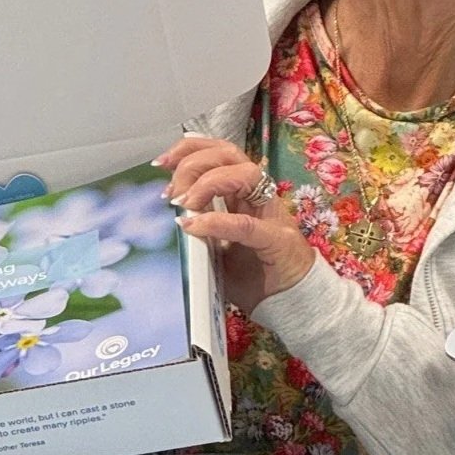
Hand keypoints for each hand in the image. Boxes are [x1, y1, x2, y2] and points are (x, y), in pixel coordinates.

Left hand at [156, 135, 313, 315]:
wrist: (292, 304)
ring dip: (207, 183)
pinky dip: (216, 222)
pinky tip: (194, 227)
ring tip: (184, 205)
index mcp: (246, 195)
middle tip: (171, 190)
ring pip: (244, 174)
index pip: (221, 153)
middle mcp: (260, 197)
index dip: (190, 150)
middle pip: (229, 154)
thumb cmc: (258, 277)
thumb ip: (202, 231)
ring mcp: (272, 216)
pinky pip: (245, 224)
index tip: (162, 163)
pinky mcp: (277, 241)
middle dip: (193, 162)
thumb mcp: (219, 250)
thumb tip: (173, 220)